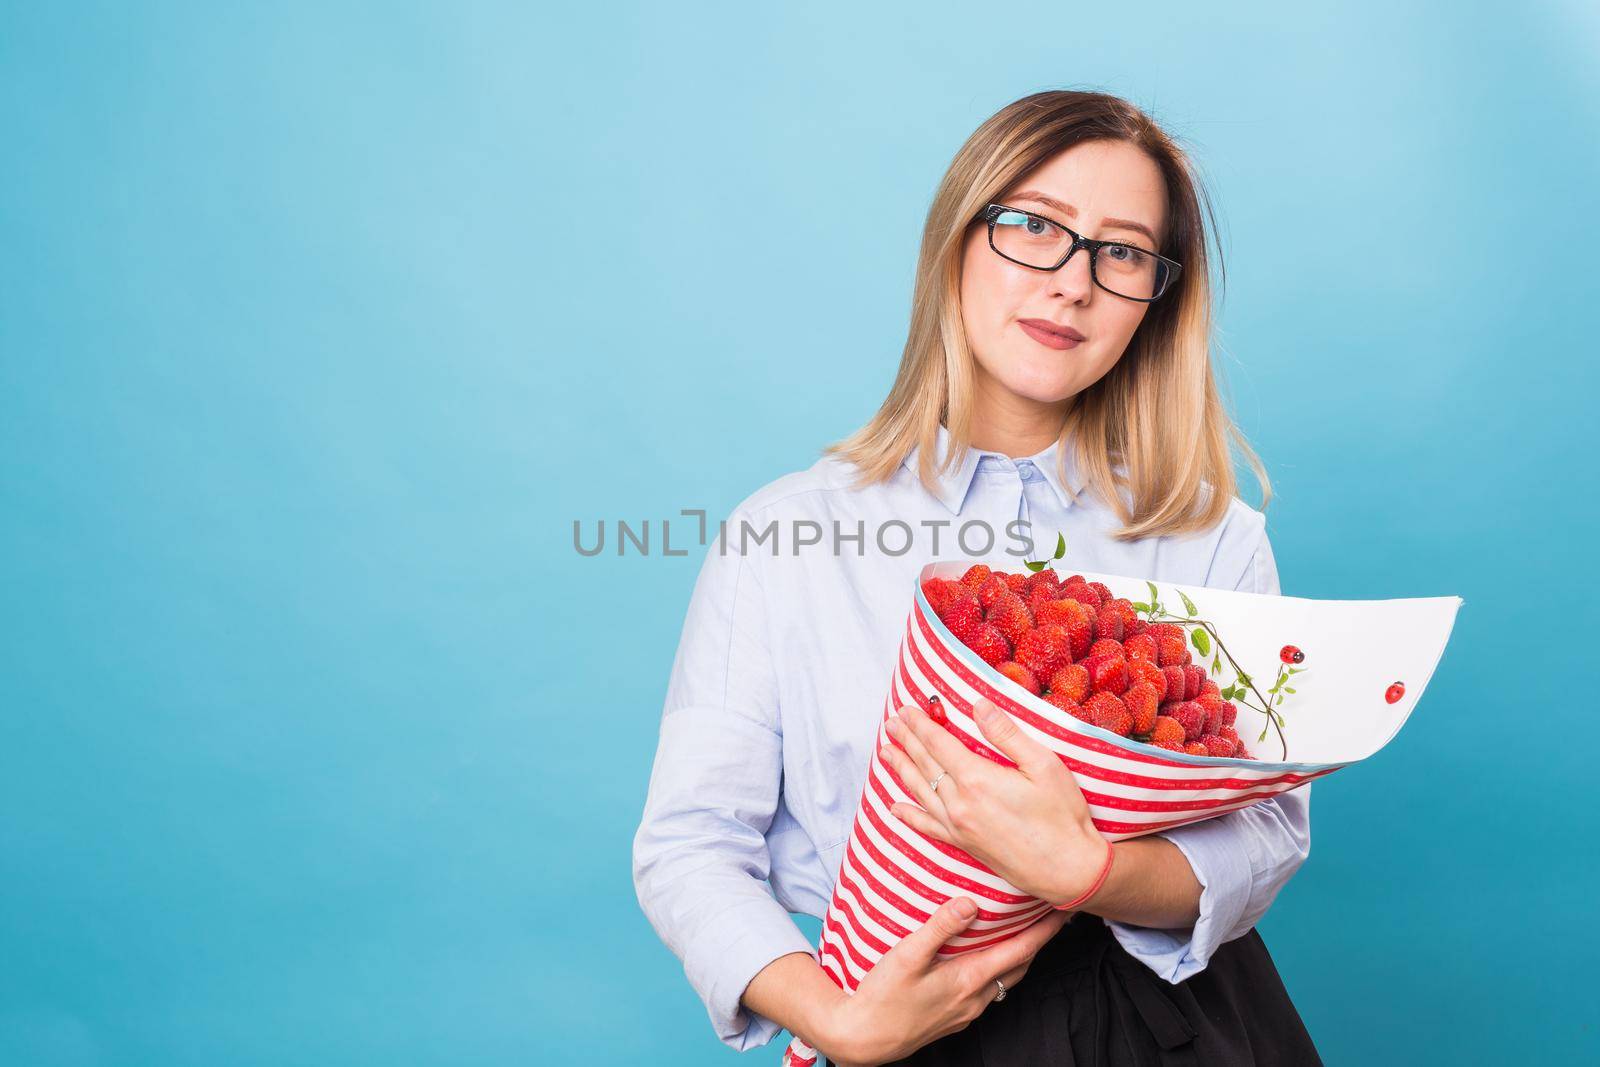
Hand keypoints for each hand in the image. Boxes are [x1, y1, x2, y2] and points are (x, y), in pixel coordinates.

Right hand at [815, 895, 1071, 1065]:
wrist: (864, 1038)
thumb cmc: (882, 996)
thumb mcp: (907, 955)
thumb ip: (940, 927)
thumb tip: (971, 902)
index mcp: (969, 979)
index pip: (1021, 950)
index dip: (1045, 930)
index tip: (1063, 909)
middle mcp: (975, 998)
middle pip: (1021, 966)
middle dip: (1039, 940)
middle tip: (1051, 914)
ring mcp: (967, 1011)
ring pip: (1007, 980)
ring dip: (1020, 955)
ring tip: (1025, 931)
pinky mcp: (955, 1017)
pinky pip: (990, 990)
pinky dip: (1000, 969)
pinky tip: (987, 958)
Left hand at [880, 696, 1110, 905]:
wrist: (1068, 870)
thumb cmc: (1062, 815)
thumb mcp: (1043, 765)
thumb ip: (1006, 734)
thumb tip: (978, 705)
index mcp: (977, 779)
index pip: (938, 744)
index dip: (920, 725)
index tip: (906, 710)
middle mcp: (959, 803)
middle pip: (925, 765)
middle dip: (906, 741)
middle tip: (891, 724)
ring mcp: (959, 826)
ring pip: (921, 792)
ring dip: (902, 770)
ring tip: (887, 753)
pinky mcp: (964, 844)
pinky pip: (927, 826)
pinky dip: (909, 815)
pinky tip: (896, 808)